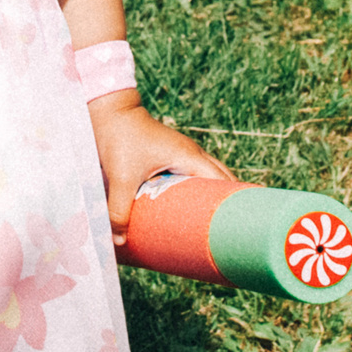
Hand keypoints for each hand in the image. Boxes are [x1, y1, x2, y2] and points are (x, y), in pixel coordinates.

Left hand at [89, 93, 233, 248]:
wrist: (109, 111)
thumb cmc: (119, 138)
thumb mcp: (120, 178)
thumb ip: (120, 210)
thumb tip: (120, 240)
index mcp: (190, 157)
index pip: (223, 183)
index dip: (233, 203)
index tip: (241, 226)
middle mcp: (193, 153)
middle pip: (223, 180)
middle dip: (228, 203)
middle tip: (230, 232)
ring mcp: (184, 152)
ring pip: (210, 176)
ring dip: (213, 196)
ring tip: (214, 224)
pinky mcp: (172, 154)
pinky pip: (195, 173)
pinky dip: (199, 189)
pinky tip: (191, 207)